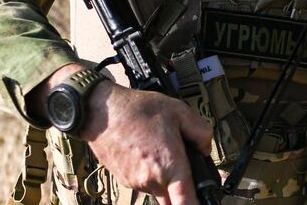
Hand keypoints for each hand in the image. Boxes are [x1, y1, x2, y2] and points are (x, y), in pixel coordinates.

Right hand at [77, 81, 213, 204]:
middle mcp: (151, 180)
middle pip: (172, 198)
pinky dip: (149, 172)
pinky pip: (143, 182)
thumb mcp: (180, 112)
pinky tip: (147, 151)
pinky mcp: (123, 180)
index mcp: (169, 166)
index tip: (200, 203)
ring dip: (164, 177)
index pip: (185, 203)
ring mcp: (135, 182)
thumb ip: (201, 132)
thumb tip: (205, 149)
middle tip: (183, 167)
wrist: (101, 111)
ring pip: (158, 189)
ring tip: (160, 150)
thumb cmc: (137, 110)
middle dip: (180, 189)